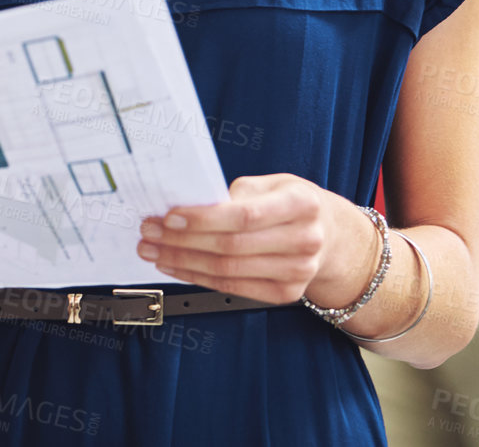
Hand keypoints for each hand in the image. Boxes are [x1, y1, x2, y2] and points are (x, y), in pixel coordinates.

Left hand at [136, 174, 353, 305]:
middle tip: (150, 232)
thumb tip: (189, 206)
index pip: (244, 216)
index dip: (203, 219)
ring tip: (153, 249)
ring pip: (227, 270)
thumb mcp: (273, 184)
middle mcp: (304, 240)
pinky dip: (198, 277)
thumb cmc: (291, 203)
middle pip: (231, 246)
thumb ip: (237, 194)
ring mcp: (298, 272)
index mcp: (301, 204)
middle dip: (182, 241)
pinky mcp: (285, 294)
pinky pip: (231, 287)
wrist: (328, 234)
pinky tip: (176, 265)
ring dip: (182, 261)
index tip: (170, 217)